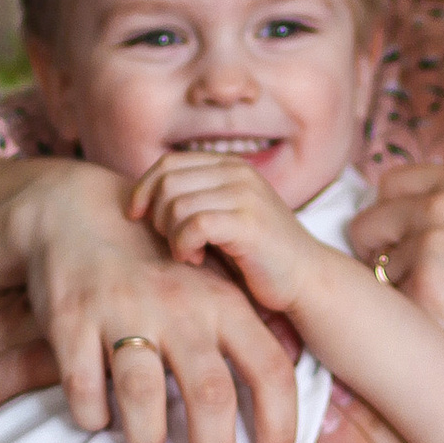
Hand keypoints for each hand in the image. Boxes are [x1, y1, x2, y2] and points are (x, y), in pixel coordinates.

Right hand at [9, 163, 302, 442]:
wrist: (74, 214)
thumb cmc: (154, 265)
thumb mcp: (209, 284)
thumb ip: (248, 327)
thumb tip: (290, 383)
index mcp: (221, 300)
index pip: (269, 369)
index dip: (280, 424)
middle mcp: (178, 306)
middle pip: (210, 394)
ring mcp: (122, 311)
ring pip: (142, 396)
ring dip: (147, 439)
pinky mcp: (71, 321)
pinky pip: (83, 389)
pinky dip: (92, 417)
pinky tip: (99, 419)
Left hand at [126, 151, 320, 317]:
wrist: (307, 279)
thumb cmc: (258, 255)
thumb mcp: (224, 216)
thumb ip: (194, 199)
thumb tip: (142, 199)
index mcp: (229, 166)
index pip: (167, 164)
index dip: (143, 190)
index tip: (136, 218)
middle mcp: (237, 173)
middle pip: (166, 182)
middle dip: (158, 217)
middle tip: (174, 242)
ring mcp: (244, 194)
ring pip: (176, 204)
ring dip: (172, 235)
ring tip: (190, 254)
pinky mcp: (248, 222)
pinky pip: (193, 224)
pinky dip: (184, 245)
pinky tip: (197, 259)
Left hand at [343, 163, 443, 389]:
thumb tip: (424, 216)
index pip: (392, 184)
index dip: (393, 217)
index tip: (403, 243)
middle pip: (369, 221)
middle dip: (380, 252)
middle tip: (413, 283)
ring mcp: (431, 244)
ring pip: (378, 269)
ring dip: (400, 290)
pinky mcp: (423, 289)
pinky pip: (391, 306)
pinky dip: (412, 320)